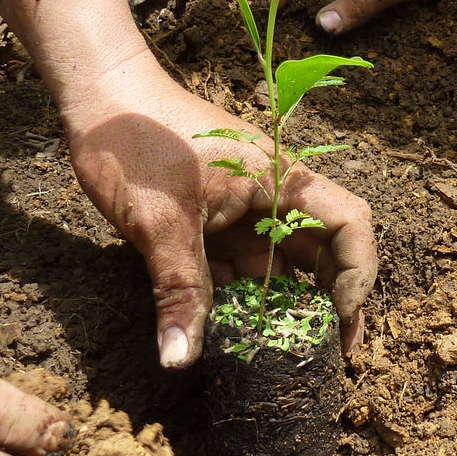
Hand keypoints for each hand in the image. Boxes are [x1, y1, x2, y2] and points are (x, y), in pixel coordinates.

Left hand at [62, 67, 377, 367]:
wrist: (98, 96)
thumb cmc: (137, 142)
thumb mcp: (160, 223)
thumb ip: (180, 291)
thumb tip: (180, 359)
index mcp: (280, 181)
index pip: (350, 224)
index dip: (357, 274)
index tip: (341, 320)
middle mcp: (272, 196)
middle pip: (323, 251)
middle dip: (330, 301)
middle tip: (328, 355)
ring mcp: (243, 209)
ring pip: (280, 264)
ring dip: (282, 305)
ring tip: (280, 353)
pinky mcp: (214, 221)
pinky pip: (241, 265)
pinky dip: (242, 298)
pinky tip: (235, 334)